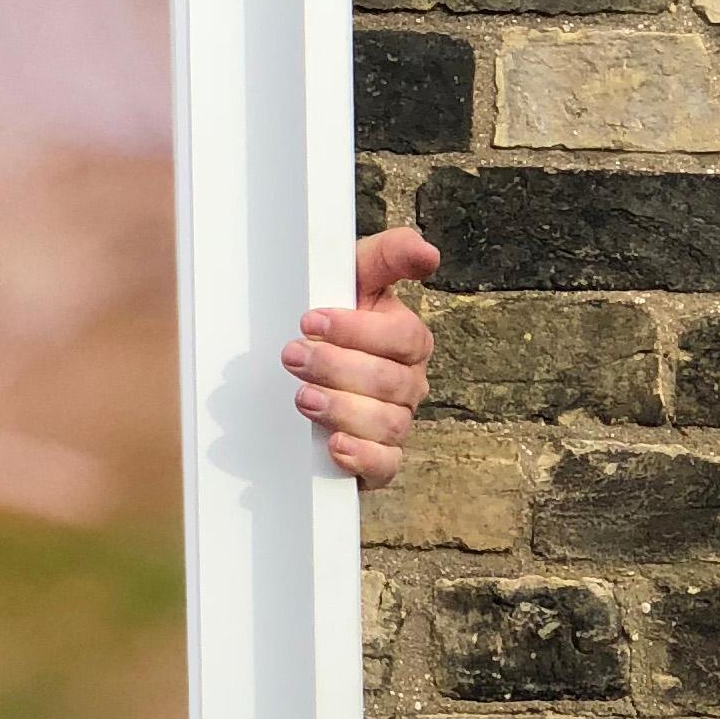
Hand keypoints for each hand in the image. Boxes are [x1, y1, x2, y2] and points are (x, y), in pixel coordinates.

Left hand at [287, 226, 436, 488]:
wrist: (301, 367)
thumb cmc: (331, 315)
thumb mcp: (353, 277)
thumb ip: (387, 256)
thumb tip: (427, 252)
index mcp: (407, 340)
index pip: (401, 337)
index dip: (356, 331)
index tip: (310, 321)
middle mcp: (407, 383)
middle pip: (389, 382)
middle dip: (336, 368)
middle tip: (292, 356)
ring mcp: (394, 422)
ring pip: (387, 424)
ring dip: (342, 410)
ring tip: (303, 397)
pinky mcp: (377, 460)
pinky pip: (385, 466)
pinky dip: (362, 457)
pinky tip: (335, 446)